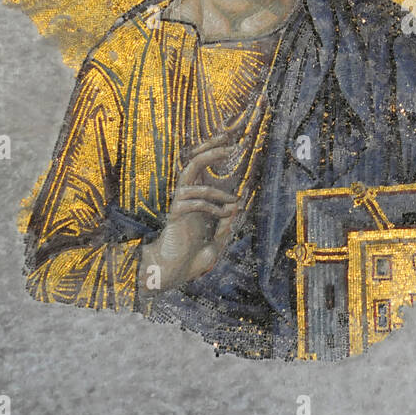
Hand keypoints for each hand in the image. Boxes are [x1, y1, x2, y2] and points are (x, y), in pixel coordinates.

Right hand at [140, 125, 244, 293]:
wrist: (176, 272)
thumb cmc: (196, 255)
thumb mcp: (220, 237)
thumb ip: (229, 221)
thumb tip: (240, 202)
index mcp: (199, 198)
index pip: (204, 168)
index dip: (215, 152)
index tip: (232, 142)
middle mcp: (188, 196)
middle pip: (193, 161)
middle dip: (210, 149)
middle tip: (229, 144)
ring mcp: (180, 203)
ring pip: (191, 176)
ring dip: (218, 190)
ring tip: (233, 202)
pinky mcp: (175, 213)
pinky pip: (192, 200)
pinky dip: (212, 205)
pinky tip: (223, 215)